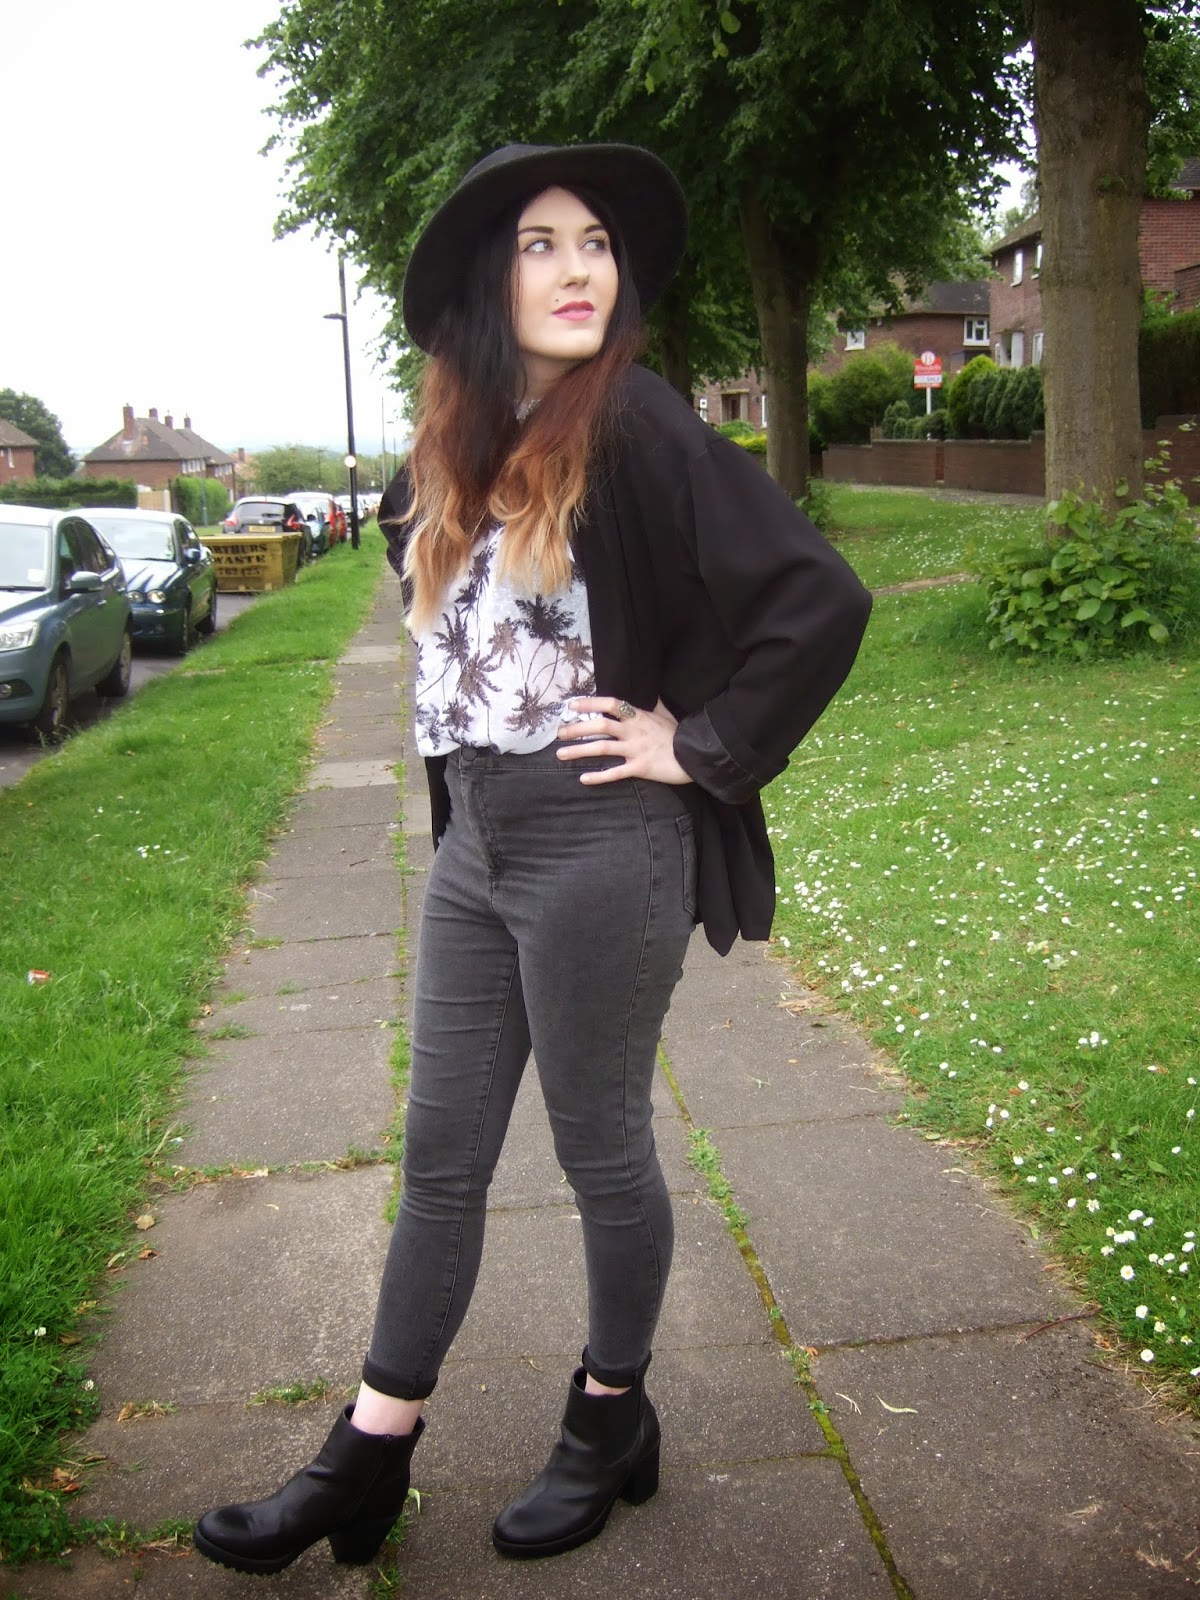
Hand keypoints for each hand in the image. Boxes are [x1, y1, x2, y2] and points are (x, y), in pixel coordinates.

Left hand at [556, 697, 692, 785]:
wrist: (696, 754)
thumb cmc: (680, 735)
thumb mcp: (667, 715)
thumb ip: (655, 704)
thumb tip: (653, 693)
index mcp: (638, 716)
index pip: (610, 704)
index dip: (590, 703)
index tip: (572, 706)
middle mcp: (634, 731)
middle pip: (600, 726)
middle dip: (577, 728)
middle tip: (559, 734)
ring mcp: (636, 749)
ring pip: (602, 748)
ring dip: (579, 751)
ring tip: (561, 754)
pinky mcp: (640, 767)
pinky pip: (616, 773)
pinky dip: (599, 776)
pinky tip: (583, 779)